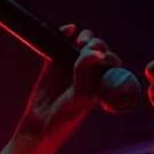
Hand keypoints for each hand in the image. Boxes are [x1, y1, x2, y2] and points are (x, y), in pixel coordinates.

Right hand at [14, 24, 123, 147]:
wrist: (41, 123)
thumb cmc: (66, 114)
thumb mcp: (80, 94)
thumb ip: (86, 72)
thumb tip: (96, 52)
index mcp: (101, 83)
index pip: (112, 62)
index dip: (109, 55)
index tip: (101, 57)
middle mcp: (89, 73)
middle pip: (99, 49)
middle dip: (96, 44)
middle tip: (85, 47)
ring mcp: (72, 65)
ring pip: (83, 42)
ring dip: (86, 36)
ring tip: (79, 41)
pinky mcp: (55, 61)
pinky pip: (63, 41)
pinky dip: (67, 32)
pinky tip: (67, 30)